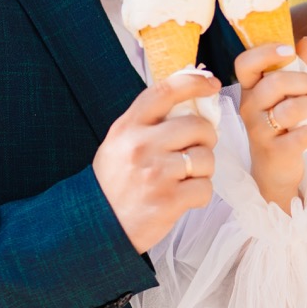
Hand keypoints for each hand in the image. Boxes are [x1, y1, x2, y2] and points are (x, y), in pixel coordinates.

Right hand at [93, 71, 220, 253]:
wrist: (96, 225)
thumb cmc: (115, 181)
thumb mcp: (121, 142)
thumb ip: (150, 122)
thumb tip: (193, 100)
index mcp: (129, 126)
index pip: (166, 92)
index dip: (194, 82)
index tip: (211, 83)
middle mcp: (141, 145)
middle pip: (198, 125)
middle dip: (206, 138)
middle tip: (196, 150)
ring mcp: (156, 173)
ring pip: (206, 158)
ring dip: (203, 170)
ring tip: (185, 178)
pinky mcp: (168, 200)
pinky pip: (205, 188)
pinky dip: (200, 195)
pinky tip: (183, 198)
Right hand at [235, 37, 306, 211]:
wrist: (274, 171)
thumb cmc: (281, 125)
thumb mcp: (287, 94)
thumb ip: (298, 66)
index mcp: (250, 89)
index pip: (244, 63)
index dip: (266, 52)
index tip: (289, 51)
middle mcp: (249, 108)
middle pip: (274, 83)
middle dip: (303, 82)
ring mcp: (259, 131)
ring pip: (291, 109)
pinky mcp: (275, 151)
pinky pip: (303, 134)